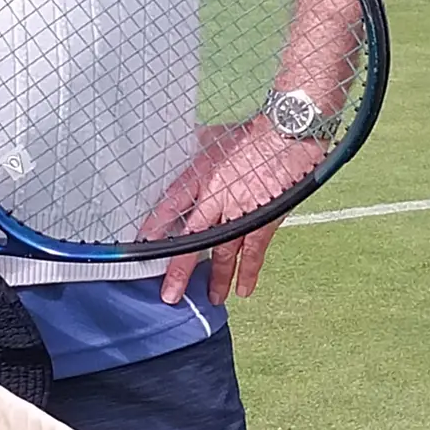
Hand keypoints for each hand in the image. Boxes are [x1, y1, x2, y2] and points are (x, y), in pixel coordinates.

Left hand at [142, 123, 317, 304]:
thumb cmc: (253, 131)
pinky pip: (253, 252)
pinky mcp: (264, 220)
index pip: (170, 206)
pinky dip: (249, 272)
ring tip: (210, 298)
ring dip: (215, 278)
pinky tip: (243, 289)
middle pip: (192, 240)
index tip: (142, 247)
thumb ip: (198, 148)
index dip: (156, 228)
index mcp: (200, 175)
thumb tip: (186, 146)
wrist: (286, 132)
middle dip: (180, 270)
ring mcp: (240, 212)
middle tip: (170, 294)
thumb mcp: (214, 135)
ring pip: (222, 252)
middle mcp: (216, 198)